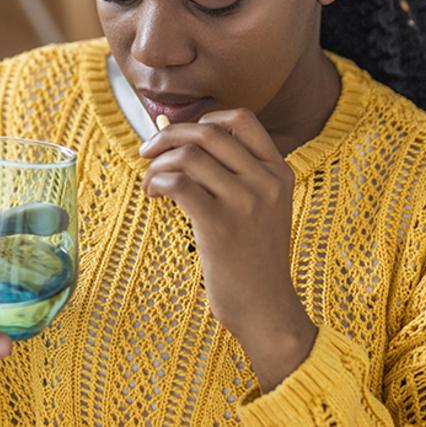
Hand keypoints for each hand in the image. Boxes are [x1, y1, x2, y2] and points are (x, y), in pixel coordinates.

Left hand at [138, 108, 317, 391]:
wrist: (267, 308)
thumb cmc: (253, 259)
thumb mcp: (263, 208)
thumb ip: (236, 175)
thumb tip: (177, 139)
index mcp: (278, 171)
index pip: (242, 119)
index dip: (204, 118)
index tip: (181, 136)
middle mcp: (266, 181)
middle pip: (207, 133)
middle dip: (167, 137)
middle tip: (147, 152)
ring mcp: (245, 202)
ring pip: (188, 156)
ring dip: (158, 165)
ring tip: (150, 184)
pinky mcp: (220, 225)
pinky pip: (178, 184)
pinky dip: (157, 183)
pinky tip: (154, 195)